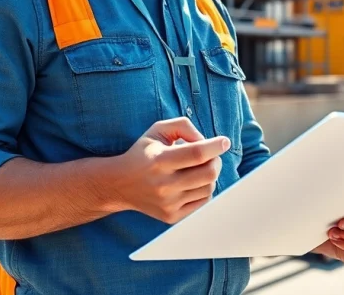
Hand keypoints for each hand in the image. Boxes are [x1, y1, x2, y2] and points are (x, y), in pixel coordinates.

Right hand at [107, 117, 229, 223]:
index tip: (224, 142)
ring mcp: (168, 204)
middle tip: (211, 156)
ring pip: (209, 188)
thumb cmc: (143, 153)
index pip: (196, 154)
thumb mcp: (158, 130)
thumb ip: (183, 126)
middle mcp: (163, 185)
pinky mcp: (171, 216)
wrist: (119, 184)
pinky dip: (204, 190)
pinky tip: (193, 182)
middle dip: (216, 161)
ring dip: (210, 176)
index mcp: (159, 161)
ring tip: (198, 169)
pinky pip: (203, 202)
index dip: (215, 146)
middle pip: (208, 174)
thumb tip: (205, 141)